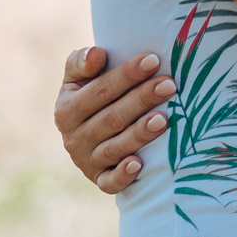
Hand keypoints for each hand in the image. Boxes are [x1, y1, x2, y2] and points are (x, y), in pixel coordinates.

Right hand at [55, 46, 173, 193]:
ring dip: (140, 133)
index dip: (127, 75)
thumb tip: (97, 54)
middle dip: (142, 99)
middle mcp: (74, 138)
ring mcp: (87, 162)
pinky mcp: (100, 181)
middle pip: (112, 118)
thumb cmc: (92, 95)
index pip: (100, 90)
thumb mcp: (79, 78)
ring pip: (115, 147)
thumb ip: (82, 62)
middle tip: (169, 85)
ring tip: (164, 118)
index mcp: (67, 109)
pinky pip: (110, 182)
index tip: (153, 60)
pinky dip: (123, 175)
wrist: (89, 132)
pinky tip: (139, 164)